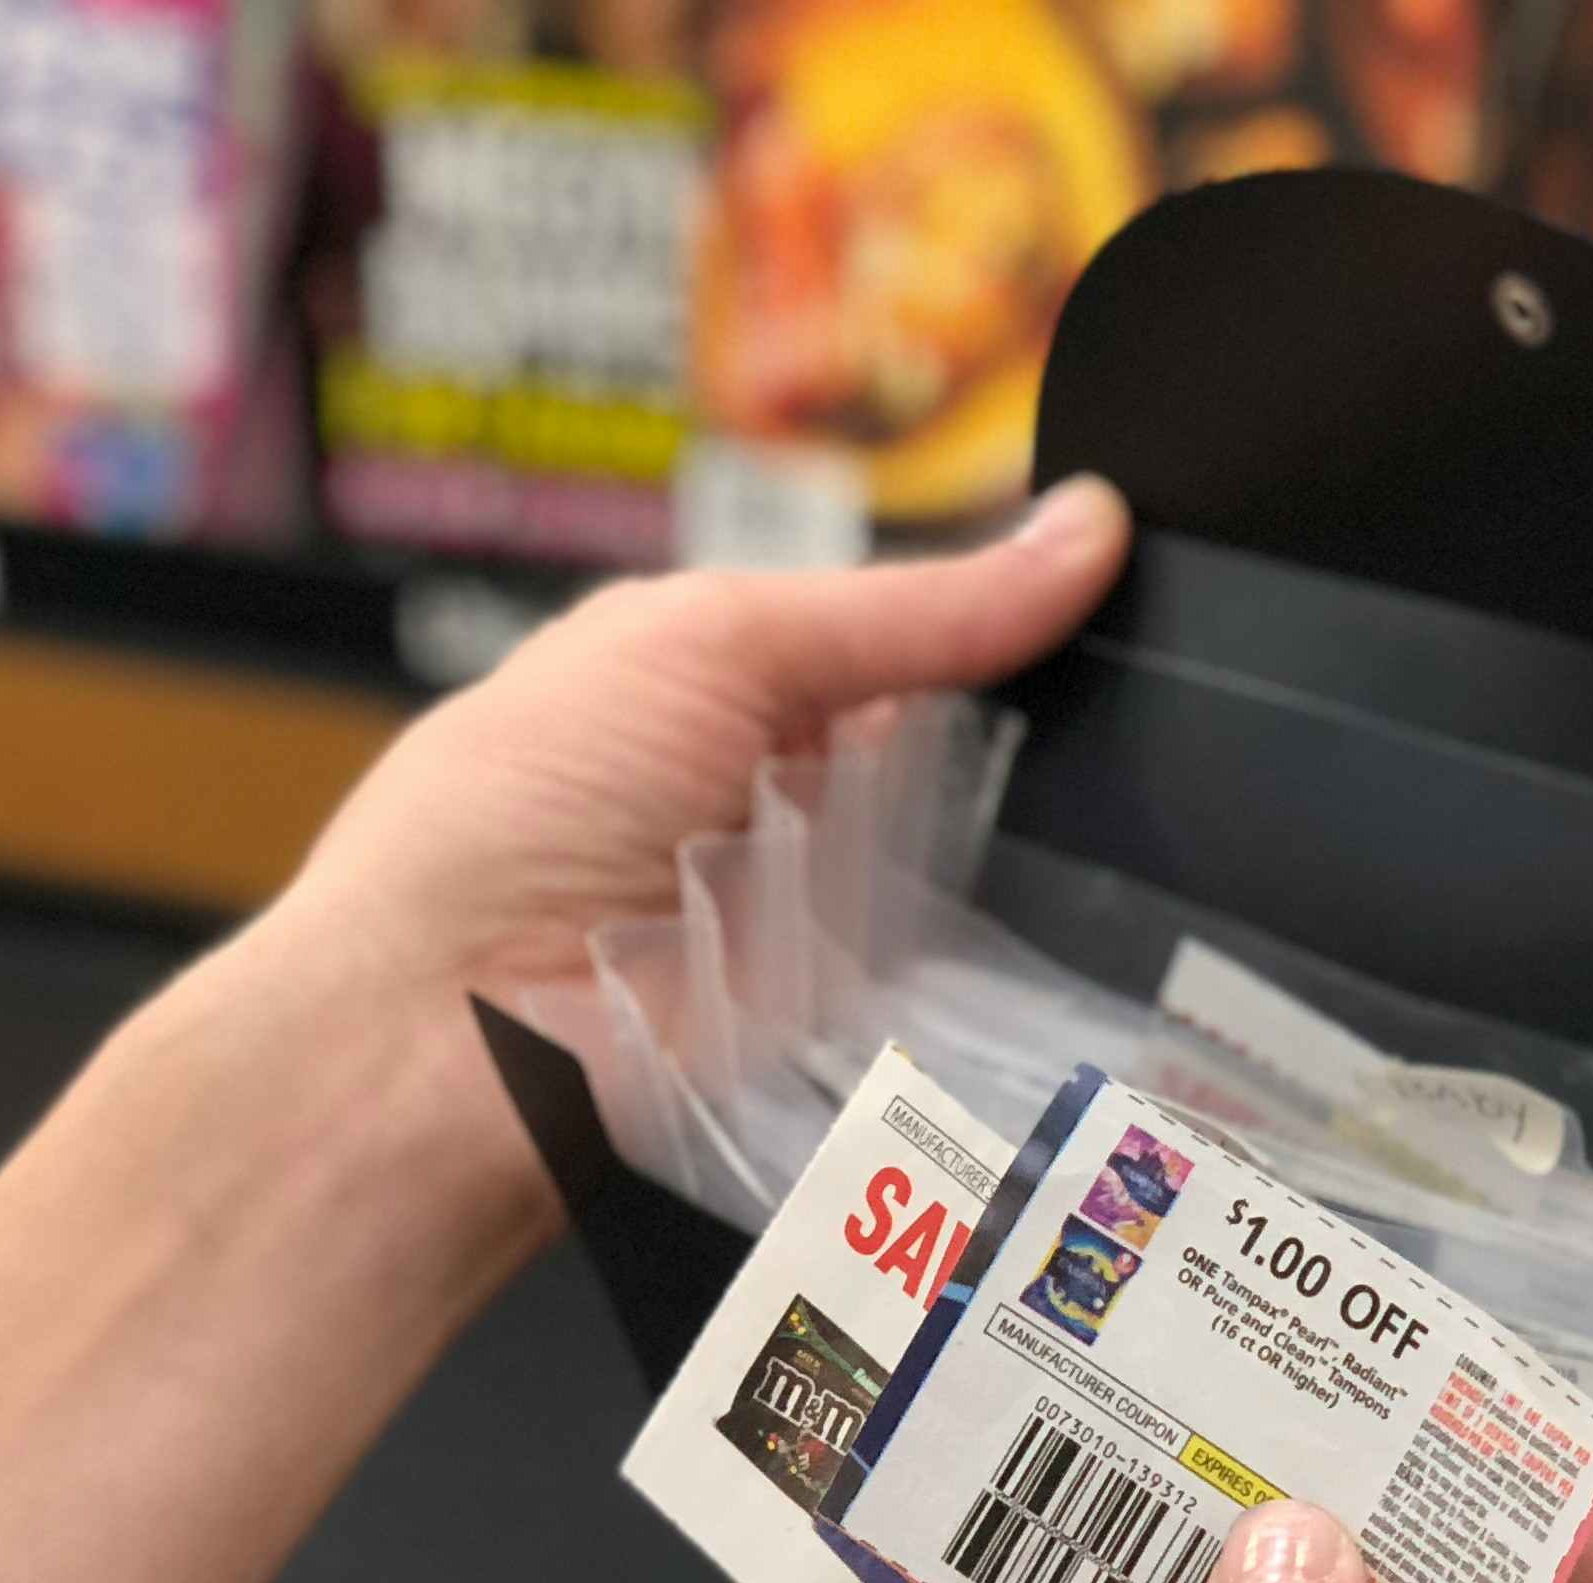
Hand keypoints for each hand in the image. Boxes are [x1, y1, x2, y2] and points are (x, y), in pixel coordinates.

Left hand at [267, 477, 1132, 1013]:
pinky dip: (1016, 969)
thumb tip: (1088, 528)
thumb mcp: (719, 642)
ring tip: (1131, 823)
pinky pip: (974, 995)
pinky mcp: (854, 1045)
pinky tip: (1078, 936)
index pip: (922, 637)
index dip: (1023, 618)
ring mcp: (827, 926)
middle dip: (1055, 736)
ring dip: (1043, 854)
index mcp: (736, 682)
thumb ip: (912, 608)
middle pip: (976, 757)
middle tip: (1144, 712)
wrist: (448, 1040)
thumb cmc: (518, 813)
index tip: (1134, 589)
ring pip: (992, 876)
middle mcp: (788, 801)